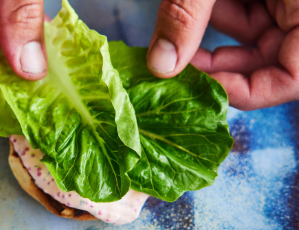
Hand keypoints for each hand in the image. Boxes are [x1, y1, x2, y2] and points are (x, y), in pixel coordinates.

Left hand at [147, 0, 298, 110]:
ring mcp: (287, 2)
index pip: (293, 79)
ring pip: (256, 38)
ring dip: (213, 39)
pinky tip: (194, 8)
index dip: (246, 92)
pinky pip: (251, 15)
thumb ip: (186, 16)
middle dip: (219, 66)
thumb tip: (159, 64)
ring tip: (179, 28)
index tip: (200, 86)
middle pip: (271, 63)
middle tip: (177, 65)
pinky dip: (220, 16)